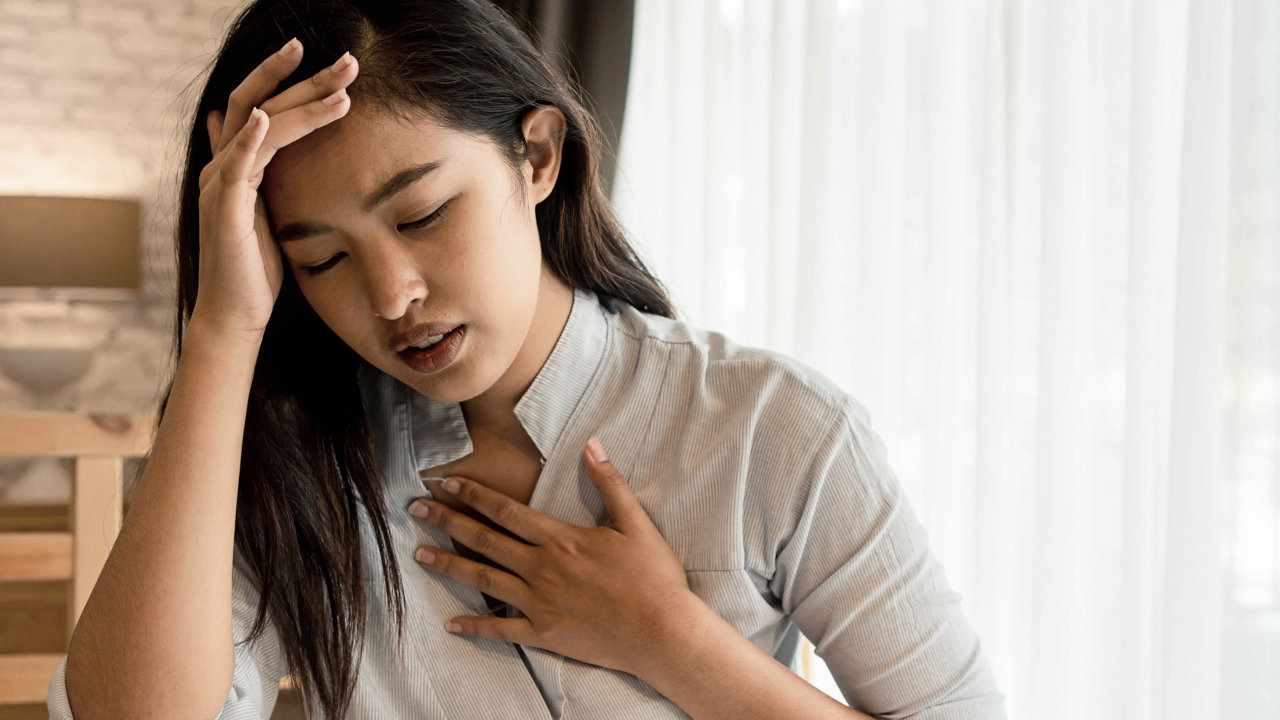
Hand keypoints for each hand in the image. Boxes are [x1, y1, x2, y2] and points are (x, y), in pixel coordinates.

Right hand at [190, 39, 357, 341]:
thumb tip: (272, 144)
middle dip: (305, 78)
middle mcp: (223, 166)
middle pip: (261, 102)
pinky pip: (233, 166)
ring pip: (258, 127)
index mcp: (236, 165)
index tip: (337, 65)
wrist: (236, 315)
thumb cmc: (258, 270)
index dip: (294, 80)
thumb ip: (269, 177)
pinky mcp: (222, 209)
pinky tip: (266, 119)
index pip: (263, 104)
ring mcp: (219, 184)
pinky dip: (248, 139)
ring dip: (301, 106)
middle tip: (348, 61)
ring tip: (342, 92)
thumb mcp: (271, 213)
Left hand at [410, 437, 693, 675]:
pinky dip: (474, 626)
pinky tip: (451, 624)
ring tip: (420, 555)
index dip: (473, 494)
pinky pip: (501, 629)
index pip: (506, 510)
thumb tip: (592, 444)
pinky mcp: (545, 633)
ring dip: (449, 566)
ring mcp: (540, 603)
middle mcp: (541, 568)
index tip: (446, 482)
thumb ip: (610, 482)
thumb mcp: (635, 522)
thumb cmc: (653, 577)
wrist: (662, 632)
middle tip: (416, 509)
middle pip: (484, 540)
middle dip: (447, 521)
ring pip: (483, 580)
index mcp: (560, 539)